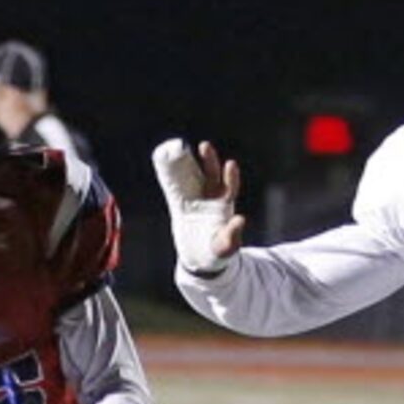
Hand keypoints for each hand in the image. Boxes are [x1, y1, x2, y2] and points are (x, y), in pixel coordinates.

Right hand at [154, 137, 245, 275]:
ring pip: (191, 177)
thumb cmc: (216, 252)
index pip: (228, 187)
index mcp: (223, 206)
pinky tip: (163, 161)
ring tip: (180, 149)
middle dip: (209, 161)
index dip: (230, 176)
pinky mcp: (179, 205)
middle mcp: (210, 199)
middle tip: (205, 145)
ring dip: (187, 164)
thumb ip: (232, 235)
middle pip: (211, 175)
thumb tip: (240, 219)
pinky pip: (173, 188)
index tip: (230, 164)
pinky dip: (169, 176)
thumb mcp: (225, 246)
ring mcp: (194, 200)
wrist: (198, 258)